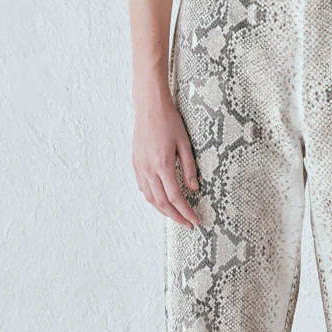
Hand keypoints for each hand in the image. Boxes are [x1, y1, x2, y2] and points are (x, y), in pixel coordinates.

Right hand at [132, 81, 200, 227]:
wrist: (149, 107)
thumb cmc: (170, 122)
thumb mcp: (185, 143)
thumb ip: (189, 168)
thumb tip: (193, 189)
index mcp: (163, 164)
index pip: (175, 197)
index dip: (186, 212)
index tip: (195, 221)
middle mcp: (149, 169)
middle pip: (162, 203)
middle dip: (176, 217)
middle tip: (188, 224)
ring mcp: (140, 167)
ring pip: (150, 198)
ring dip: (163, 210)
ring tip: (176, 215)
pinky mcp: (136, 163)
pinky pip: (143, 188)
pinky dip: (153, 198)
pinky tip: (161, 200)